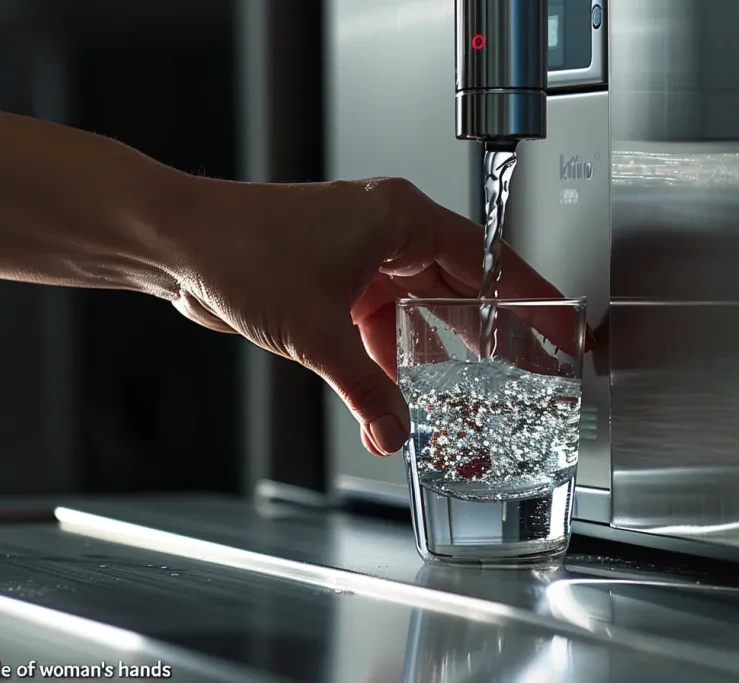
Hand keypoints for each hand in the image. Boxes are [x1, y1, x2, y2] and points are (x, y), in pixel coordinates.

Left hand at [157, 175, 564, 455]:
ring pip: (419, 309)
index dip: (528, 298)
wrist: (179, 244)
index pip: (486, 261)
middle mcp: (385, 232)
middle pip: (459, 287)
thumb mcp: (318, 330)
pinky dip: (392, 357)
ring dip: (438, 352)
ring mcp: (360, 257)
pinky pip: (381, 322)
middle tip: (530, 368)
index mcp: (398, 218)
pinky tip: (402, 393)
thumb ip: (365, 388)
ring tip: (475, 390)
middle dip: (492, 333)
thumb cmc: (240, 249)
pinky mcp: (335, 281)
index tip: (559, 324)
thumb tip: (395, 431)